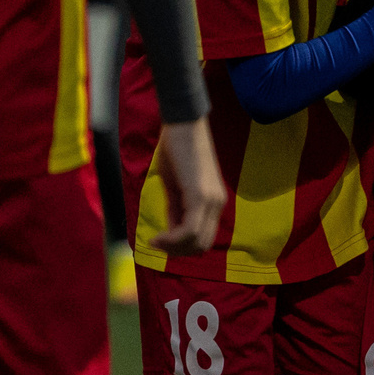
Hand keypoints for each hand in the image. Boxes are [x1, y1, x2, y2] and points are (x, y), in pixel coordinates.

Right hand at [151, 118, 225, 253]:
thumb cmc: (176, 149)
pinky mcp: (200, 196)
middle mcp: (217, 204)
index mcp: (213, 201)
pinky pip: (189, 230)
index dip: (181, 247)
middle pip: (202, 245)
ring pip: (196, 241)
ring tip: (156, 241)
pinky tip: (157, 236)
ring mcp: (211, 200)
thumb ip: (176, 208)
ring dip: (174, 248)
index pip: (203, 237)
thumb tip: (171, 230)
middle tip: (157, 244)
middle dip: (178, 251)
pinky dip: (172, 239)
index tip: (160, 241)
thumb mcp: (175, 186)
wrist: (182, 123)